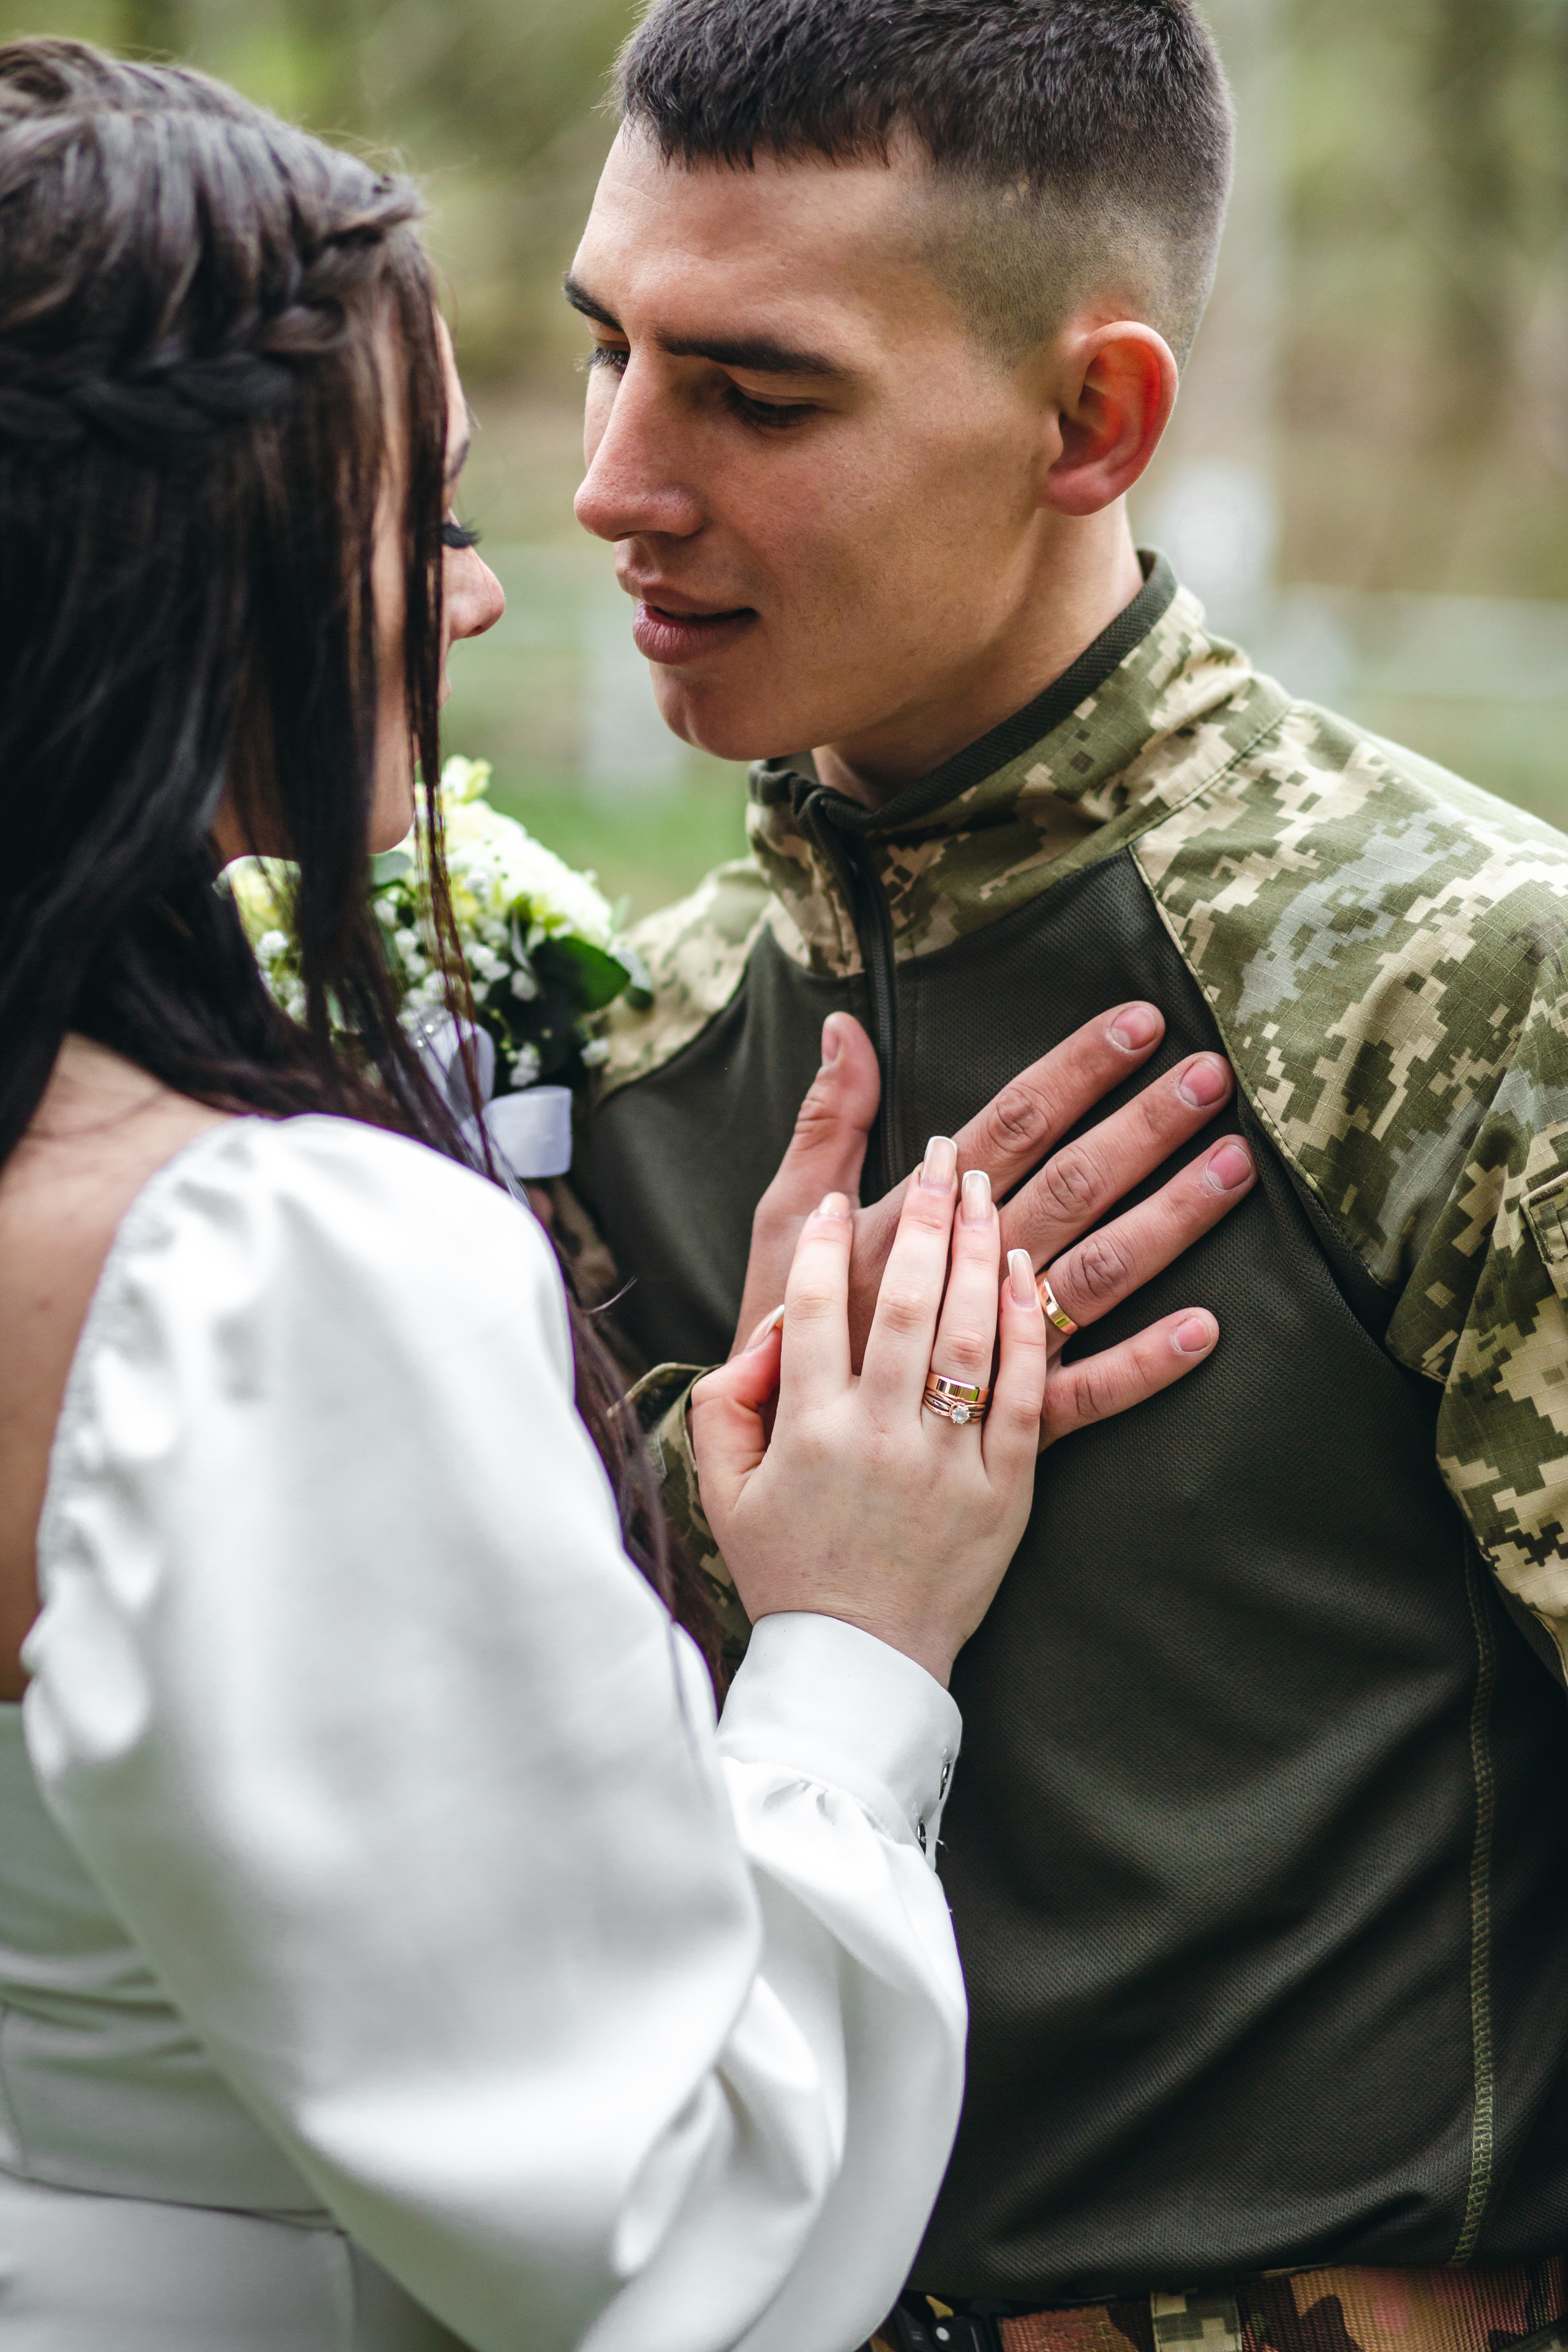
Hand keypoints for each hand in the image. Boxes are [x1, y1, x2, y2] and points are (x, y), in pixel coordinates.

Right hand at [692, 1147, 1047, 1687]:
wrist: (860, 1667)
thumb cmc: (788, 1572)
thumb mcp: (723, 1493)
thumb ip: (724, 1406)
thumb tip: (761, 1338)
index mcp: (805, 1431)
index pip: (809, 1309)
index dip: (820, 1243)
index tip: (833, 1198)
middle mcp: (877, 1437)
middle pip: (902, 1301)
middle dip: (923, 1217)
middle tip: (940, 1155)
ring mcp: (946, 1462)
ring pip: (968, 1333)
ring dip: (979, 1250)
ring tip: (986, 1189)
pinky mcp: (1006, 1490)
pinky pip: (1024, 1391)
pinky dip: (1026, 1325)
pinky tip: (1026, 1270)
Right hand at [734, 1006, 1255, 1447]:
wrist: (779, 1501)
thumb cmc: (777, 1351)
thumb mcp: (780, 1229)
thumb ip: (824, 1127)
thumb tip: (846, 1027)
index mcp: (902, 1229)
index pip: (1004, 1130)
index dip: (1072, 1074)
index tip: (1138, 1024)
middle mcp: (953, 1289)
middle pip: (1062, 1190)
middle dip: (1138, 1129)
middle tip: (1209, 1075)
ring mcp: (986, 1362)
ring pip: (1090, 1278)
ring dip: (1165, 1219)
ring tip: (1234, 1166)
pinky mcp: (1010, 1442)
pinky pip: (1086, 1396)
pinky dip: (1145, 1365)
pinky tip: (1207, 1328)